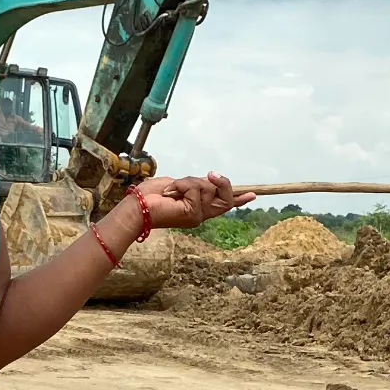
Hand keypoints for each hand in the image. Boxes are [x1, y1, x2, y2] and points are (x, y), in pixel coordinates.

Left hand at [131, 173, 250, 229]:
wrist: (137, 207)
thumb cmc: (152, 196)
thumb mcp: (178, 184)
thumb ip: (194, 184)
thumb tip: (208, 179)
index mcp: (197, 208)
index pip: (223, 204)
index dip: (238, 199)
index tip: (253, 195)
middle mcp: (201, 214)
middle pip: (226, 197)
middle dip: (221, 182)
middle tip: (210, 174)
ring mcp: (198, 216)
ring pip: (208, 189)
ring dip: (189, 182)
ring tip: (172, 189)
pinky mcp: (193, 213)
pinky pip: (196, 189)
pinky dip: (182, 185)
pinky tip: (170, 193)